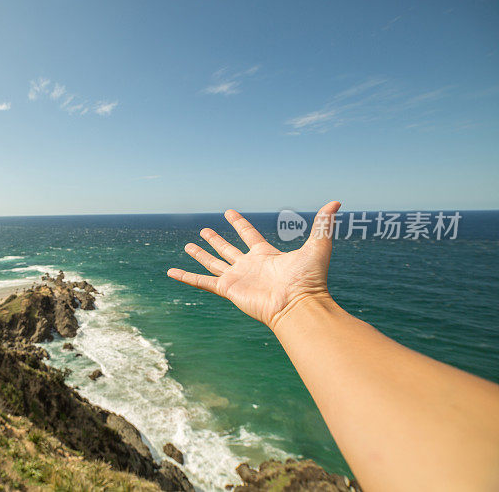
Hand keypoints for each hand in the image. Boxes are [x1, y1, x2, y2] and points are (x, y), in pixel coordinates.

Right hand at [167, 201, 340, 329]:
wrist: (299, 305)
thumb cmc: (309, 280)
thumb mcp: (318, 246)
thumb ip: (323, 224)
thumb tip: (336, 202)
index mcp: (265, 255)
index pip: (249, 235)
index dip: (239, 223)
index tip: (229, 213)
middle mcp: (249, 266)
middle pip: (227, 250)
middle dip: (216, 240)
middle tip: (204, 230)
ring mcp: (237, 278)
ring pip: (213, 263)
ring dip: (201, 254)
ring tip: (188, 245)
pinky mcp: (228, 290)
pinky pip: (202, 282)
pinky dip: (186, 278)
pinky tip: (171, 272)